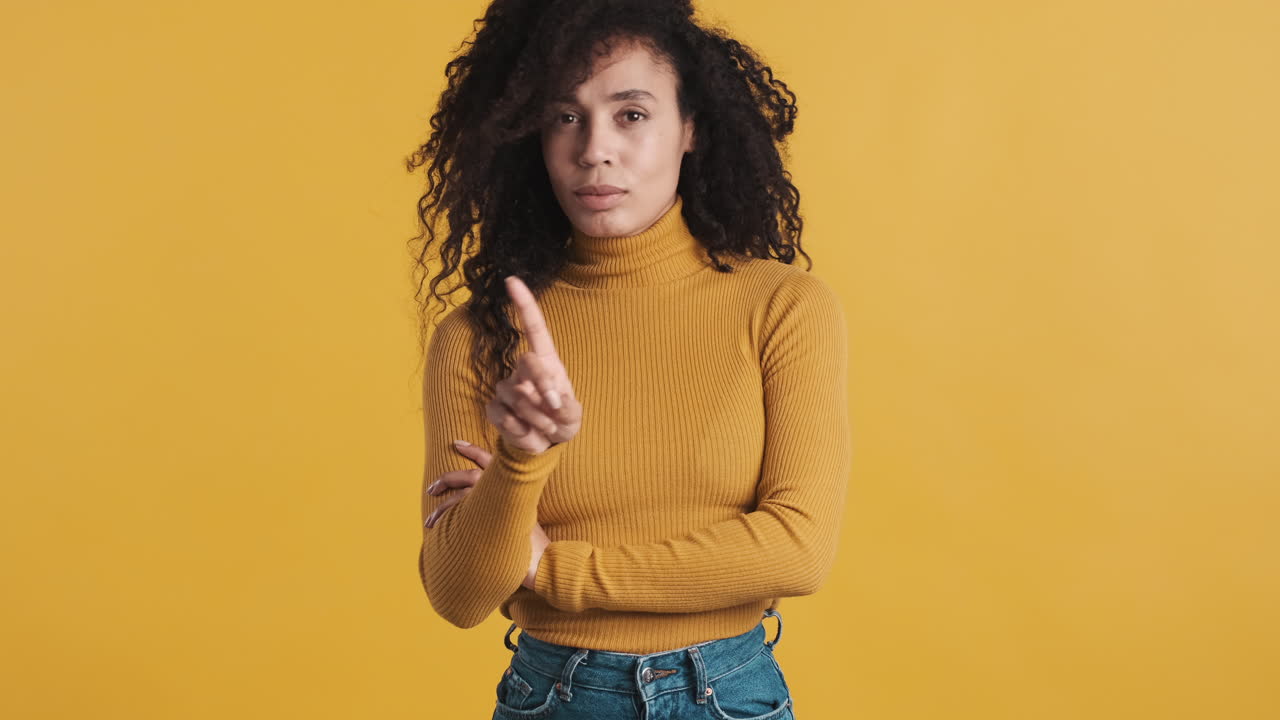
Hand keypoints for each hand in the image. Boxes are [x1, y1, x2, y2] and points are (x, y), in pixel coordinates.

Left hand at [423, 440, 550, 590]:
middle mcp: (507, 493)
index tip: (457, 443)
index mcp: (513, 489)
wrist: (543, 564)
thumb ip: (504, 508)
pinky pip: (465, 513)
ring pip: (464, 495)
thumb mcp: (520, 519)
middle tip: (431, 487)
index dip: (474, 451)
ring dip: (443, 506)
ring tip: (430, 521)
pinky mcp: (492, 523)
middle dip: (448, 478)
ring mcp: (500, 507)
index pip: (491, 462)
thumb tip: (481, 509)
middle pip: (472, 475)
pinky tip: (438, 527)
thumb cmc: (531, 545)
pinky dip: (449, 517)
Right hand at [485, 276, 582, 453]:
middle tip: (556, 407)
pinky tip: (527, 432)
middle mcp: (524, 371)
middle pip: (527, 362)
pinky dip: (519, 428)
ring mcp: (507, 388)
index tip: (512, 280)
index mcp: (547, 362)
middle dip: (543, 384)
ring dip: (536, 416)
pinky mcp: (494, 408)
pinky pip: (501, 414)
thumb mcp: (573, 416)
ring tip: (547, 427)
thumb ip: (567, 407)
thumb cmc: (562, 421)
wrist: (545, 444)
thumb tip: (551, 400)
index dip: (523, 303)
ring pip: (515, 394)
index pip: (534, 327)